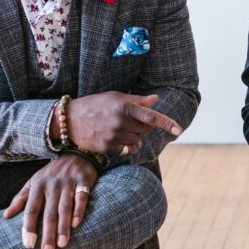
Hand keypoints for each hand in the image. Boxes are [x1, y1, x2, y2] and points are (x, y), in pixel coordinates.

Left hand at [3, 155, 98, 248]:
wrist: (76, 152)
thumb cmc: (52, 172)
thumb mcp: (34, 182)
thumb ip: (21, 199)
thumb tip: (5, 216)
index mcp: (38, 186)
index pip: (31, 210)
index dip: (29, 227)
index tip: (28, 245)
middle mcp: (52, 185)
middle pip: (49, 213)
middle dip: (47, 234)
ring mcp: (68, 182)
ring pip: (64, 207)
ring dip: (63, 227)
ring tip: (62, 244)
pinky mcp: (83, 181)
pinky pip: (81, 197)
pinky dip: (79, 210)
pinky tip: (77, 224)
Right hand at [60, 91, 181, 155]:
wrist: (70, 119)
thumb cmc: (96, 104)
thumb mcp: (115, 97)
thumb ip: (137, 101)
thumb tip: (156, 100)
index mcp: (124, 107)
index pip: (150, 116)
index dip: (166, 123)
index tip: (178, 130)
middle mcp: (120, 122)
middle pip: (146, 130)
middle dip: (144, 126)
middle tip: (130, 120)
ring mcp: (113, 136)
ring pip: (138, 140)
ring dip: (135, 136)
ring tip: (119, 128)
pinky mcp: (108, 148)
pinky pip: (128, 150)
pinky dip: (128, 146)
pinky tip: (117, 138)